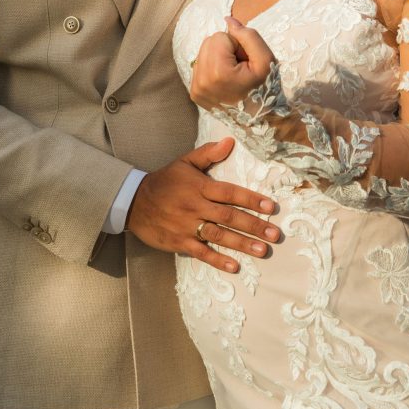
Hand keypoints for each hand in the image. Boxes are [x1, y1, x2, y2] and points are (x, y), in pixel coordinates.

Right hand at [125, 136, 279, 272]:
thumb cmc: (165, 181)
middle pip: (229, 217)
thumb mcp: (184, 162)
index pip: (229, 193)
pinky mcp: (179, 242)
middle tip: (274, 234)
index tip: (270, 206)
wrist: (134, 202)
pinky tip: (234, 266)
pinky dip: (217, 260)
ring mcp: (187, 226)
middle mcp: (195, 207)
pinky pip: (201, 253)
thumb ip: (208, 153)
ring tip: (262, 250)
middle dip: (254, 225)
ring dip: (241, 244)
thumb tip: (230, 141)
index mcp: (199, 186)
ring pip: (218, 236)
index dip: (251, 199)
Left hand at [190, 17, 274, 109]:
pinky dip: (213, 69)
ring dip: (220, 59)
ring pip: (204, 52)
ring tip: (234, 76)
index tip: (246, 64)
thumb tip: (227, 19)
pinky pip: (201, 66)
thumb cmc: (266, 89)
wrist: (261, 122)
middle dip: (226, 50)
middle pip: (209, 42)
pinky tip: (225, 82)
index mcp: (217, 73)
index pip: (221, 36)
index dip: (237, 46)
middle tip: (240, 69)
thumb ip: (248, 35)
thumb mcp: (266, 59)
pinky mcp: (194, 93)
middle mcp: (201, 81)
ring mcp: (196, 89)